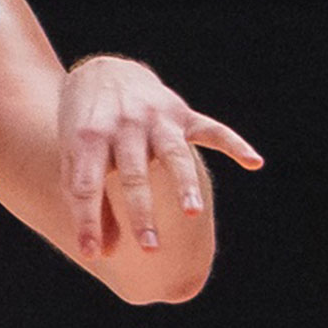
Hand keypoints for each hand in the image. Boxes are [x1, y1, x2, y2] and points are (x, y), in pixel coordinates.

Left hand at [59, 56, 262, 258]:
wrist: (103, 72)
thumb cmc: (85, 128)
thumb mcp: (73, 158)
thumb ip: (85, 204)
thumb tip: (103, 255)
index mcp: (88, 138)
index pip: (86, 186)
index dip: (88, 221)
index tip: (93, 255)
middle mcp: (123, 126)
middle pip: (131, 175)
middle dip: (140, 212)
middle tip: (149, 250)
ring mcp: (155, 118)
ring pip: (173, 155)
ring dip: (184, 184)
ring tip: (193, 213)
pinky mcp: (182, 113)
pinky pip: (211, 130)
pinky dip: (233, 144)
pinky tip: (254, 162)